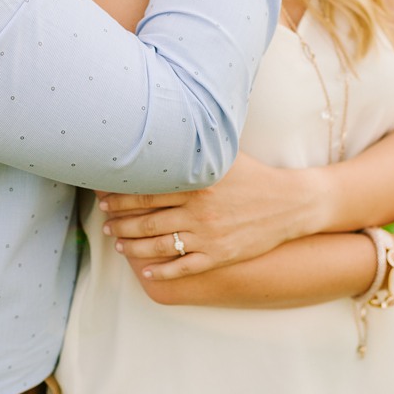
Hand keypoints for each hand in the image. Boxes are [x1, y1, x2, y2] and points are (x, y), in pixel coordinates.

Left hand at [97, 153, 317, 278]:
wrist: (291, 204)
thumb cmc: (255, 175)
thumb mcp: (226, 155)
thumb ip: (197, 145)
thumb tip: (169, 122)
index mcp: (196, 184)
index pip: (146, 191)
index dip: (120, 196)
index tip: (103, 197)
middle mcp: (198, 212)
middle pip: (146, 220)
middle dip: (120, 221)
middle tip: (104, 222)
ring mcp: (208, 236)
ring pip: (158, 245)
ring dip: (133, 246)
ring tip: (117, 244)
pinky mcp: (219, 256)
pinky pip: (183, 268)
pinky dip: (161, 272)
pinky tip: (146, 271)